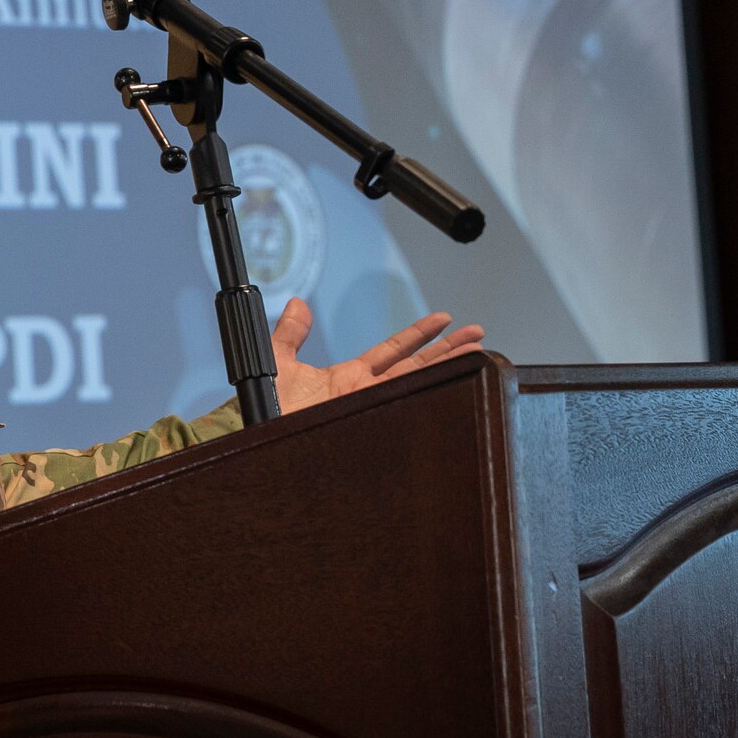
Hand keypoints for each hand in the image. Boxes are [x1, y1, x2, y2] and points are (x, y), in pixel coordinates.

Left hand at [271, 299, 485, 414]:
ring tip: (478, 352)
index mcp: (349, 377)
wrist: (259, 435)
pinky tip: (454, 387)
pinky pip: (405, 406)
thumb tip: (298, 303)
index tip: (444, 319)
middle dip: (448, 349)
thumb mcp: (278, 361)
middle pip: (417, 366)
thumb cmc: (266, 408)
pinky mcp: (367, 422)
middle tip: (477, 334)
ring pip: (418, 383)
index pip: (393, 351)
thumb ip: (290, 333)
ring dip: (448, 367)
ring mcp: (369, 408)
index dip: (419, 334)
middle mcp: (366, 393)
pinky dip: (429, 397)